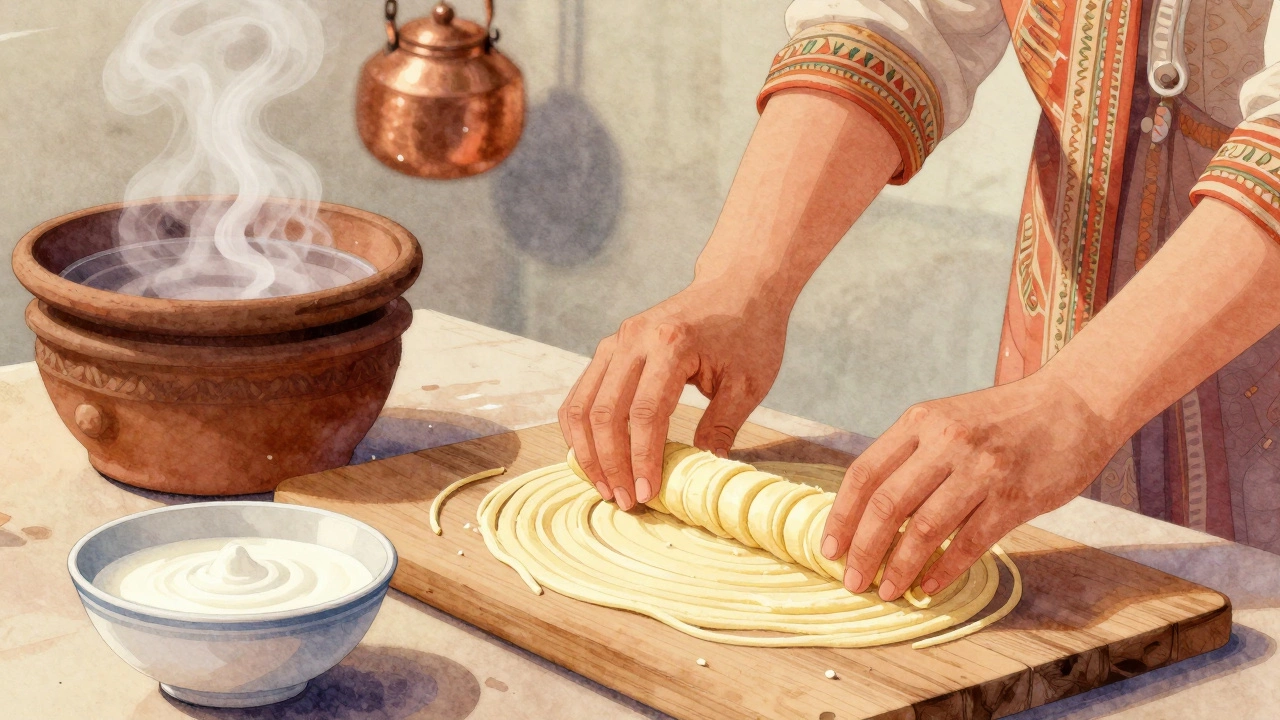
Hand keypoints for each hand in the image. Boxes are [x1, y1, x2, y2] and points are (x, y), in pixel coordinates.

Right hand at [558, 280, 788, 509]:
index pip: (645, 414)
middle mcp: (635, 339)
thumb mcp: (748, 382)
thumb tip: (702, 473)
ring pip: (582, 404)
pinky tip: (592, 457)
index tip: (647, 494)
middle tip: (624, 500)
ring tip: (605, 487)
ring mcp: (616, 340)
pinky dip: (580, 429)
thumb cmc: (750, 332)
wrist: (738, 284)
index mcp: (672, 345)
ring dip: (588, 451)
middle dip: (611, 463)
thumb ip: (722, 427)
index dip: (642, 459)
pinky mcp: (610, 346)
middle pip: (605, 412)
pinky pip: (581, 393)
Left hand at [820, 373, 1122, 600]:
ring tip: (886, 590)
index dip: (841, 516)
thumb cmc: (1006, 418)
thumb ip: (912, 454)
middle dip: (863, 550)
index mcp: (921, 421)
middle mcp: (946, 442)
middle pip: (886, 505)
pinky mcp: (1014, 496)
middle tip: (852, 580)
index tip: (830, 549)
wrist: (1076, 403)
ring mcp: (981, 469)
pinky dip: (942, 570)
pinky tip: (927, 587)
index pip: (864, 473)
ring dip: (899, 567)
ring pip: (924, 529)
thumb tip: (869, 510)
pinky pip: (968, 543)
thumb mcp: (949, 418)